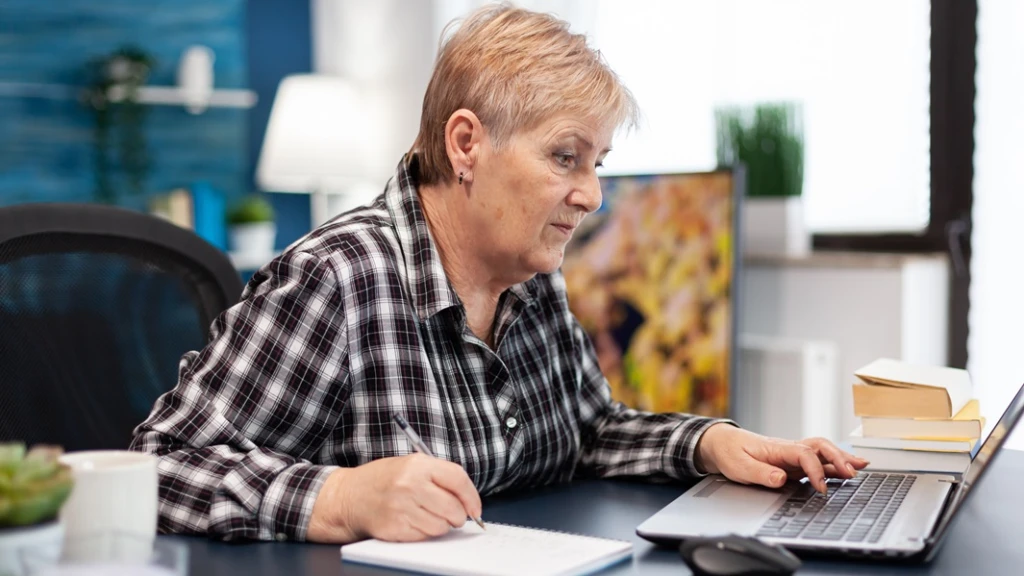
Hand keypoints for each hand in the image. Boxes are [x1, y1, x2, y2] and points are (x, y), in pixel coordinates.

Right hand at [306, 453, 481, 542]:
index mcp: (418, 465)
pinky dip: (425, 533)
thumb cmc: (384, 480)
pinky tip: (414, 522)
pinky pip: (424, 536)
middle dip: (458, 515)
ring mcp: (402, 507)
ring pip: (441, 526)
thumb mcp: (411, 465)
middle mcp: (410, 485)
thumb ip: (439, 477)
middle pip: (453, 507)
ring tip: (428, 516)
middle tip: (452, 515)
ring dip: (441, 526)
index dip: (471, 496)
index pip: (458, 479)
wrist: (349, 496)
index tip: (475, 508)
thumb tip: (468, 499)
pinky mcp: (394, 527)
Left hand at [696, 424, 868, 493]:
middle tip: (853, 472)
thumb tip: (781, 478)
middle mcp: (787, 449)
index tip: (821, 487)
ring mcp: (791, 454)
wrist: (721, 443)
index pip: (804, 454)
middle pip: (819, 446)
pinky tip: (846, 471)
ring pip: (822, 451)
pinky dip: (834, 464)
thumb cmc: (729, 453)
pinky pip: (817, 460)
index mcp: (776, 448)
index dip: (816, 470)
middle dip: (838, 458)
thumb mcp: (738, 466)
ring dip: (841, 458)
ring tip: (862, 467)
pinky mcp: (792, 462)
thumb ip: (760, 473)